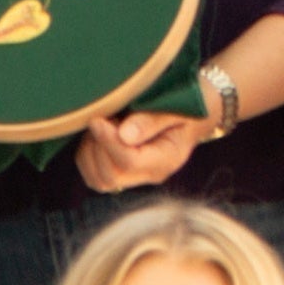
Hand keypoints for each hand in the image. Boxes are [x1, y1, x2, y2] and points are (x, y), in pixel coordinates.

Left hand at [73, 110, 207, 194]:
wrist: (196, 113)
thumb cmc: (189, 105)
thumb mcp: (178, 107)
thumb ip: (152, 120)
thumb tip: (124, 135)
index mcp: (167, 159)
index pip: (129, 161)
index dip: (109, 141)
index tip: (98, 119)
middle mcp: (151, 174)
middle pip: (111, 175)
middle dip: (98, 147)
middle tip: (101, 119)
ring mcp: (136, 177)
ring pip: (99, 179)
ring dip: (90, 152)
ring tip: (100, 125)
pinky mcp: (122, 173)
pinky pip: (94, 175)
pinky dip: (87, 156)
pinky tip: (97, 134)